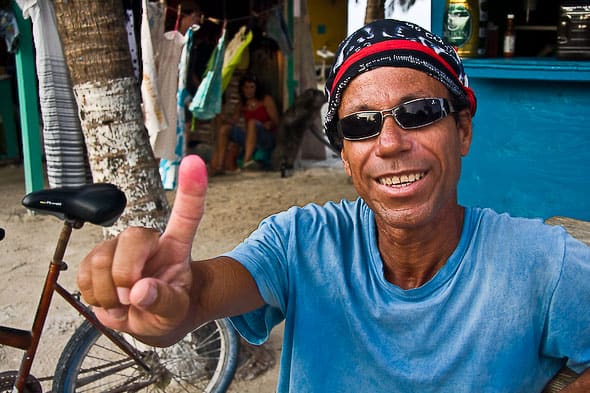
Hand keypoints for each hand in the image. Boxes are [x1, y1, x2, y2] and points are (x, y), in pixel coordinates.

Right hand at [78, 155, 207, 339]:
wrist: (148, 321)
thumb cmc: (169, 309)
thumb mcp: (175, 313)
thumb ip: (163, 302)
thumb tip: (140, 291)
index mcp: (176, 248)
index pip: (187, 214)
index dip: (192, 189)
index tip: (194, 162)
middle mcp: (147, 242)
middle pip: (132, 237)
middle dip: (126, 273)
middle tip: (132, 298)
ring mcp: (119, 249)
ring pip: (101, 258)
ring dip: (109, 293)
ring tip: (124, 304)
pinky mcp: (96, 260)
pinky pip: (83, 274)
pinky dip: (94, 295)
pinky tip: (110, 300)